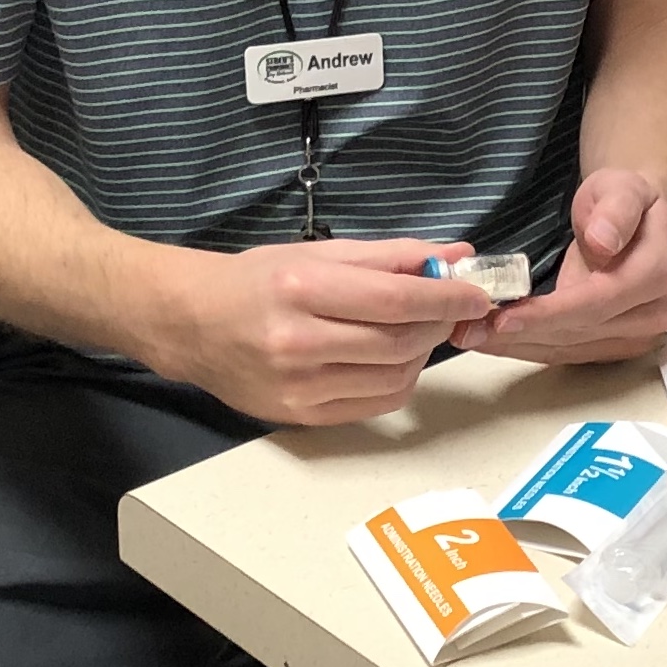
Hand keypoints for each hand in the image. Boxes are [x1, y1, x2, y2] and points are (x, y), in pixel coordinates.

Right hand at [151, 238, 492, 425]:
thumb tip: (456, 253)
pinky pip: (374, 404)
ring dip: (421, 353)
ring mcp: (298, 385)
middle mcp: (299, 340)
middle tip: (450, 308)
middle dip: (439, 324)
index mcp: (302, 288)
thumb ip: (390, 256)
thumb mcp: (318, 252)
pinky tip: (389, 359)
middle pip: (401, 341)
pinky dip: (397, 381)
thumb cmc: (255, 280)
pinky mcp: (300, 415)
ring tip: (414, 330)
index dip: (447, 297)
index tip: (476, 293)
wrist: (191, 323)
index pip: (397, 298)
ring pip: (394, 377)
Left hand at [452, 170, 666, 365]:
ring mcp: (637, 336)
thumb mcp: (621, 188)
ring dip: (517, 346)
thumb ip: (616, 211)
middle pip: (579, 332)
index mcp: (657, 274)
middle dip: (522, 333)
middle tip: (469, 328)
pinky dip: (527, 348)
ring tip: (471, 335)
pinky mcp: (615, 346)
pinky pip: (566, 353)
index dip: (550, 313)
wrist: (637, 220)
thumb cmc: (622, 199)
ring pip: (568, 349)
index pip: (598, 301)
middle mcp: (654, 314)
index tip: (505, 316)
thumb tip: (603, 243)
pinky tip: (494, 341)